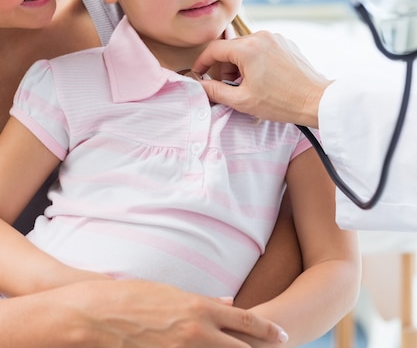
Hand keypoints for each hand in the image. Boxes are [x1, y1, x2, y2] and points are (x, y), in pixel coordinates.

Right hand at [59, 279, 287, 346]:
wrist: (98, 313)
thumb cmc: (134, 296)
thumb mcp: (173, 292)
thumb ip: (204, 301)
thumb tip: (229, 303)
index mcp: (200, 308)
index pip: (246, 320)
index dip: (267, 329)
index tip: (283, 334)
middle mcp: (197, 331)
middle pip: (240, 347)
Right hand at [193, 30, 330, 126]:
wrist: (316, 100)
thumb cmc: (282, 102)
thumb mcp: (242, 100)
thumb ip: (215, 91)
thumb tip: (199, 85)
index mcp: (248, 48)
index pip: (214, 49)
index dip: (203, 62)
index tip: (200, 74)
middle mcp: (261, 36)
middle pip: (231, 48)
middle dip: (226, 67)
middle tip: (231, 88)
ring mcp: (275, 38)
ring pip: (246, 48)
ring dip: (241, 64)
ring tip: (250, 85)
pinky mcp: (285, 43)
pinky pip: (262, 48)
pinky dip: (256, 61)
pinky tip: (264, 79)